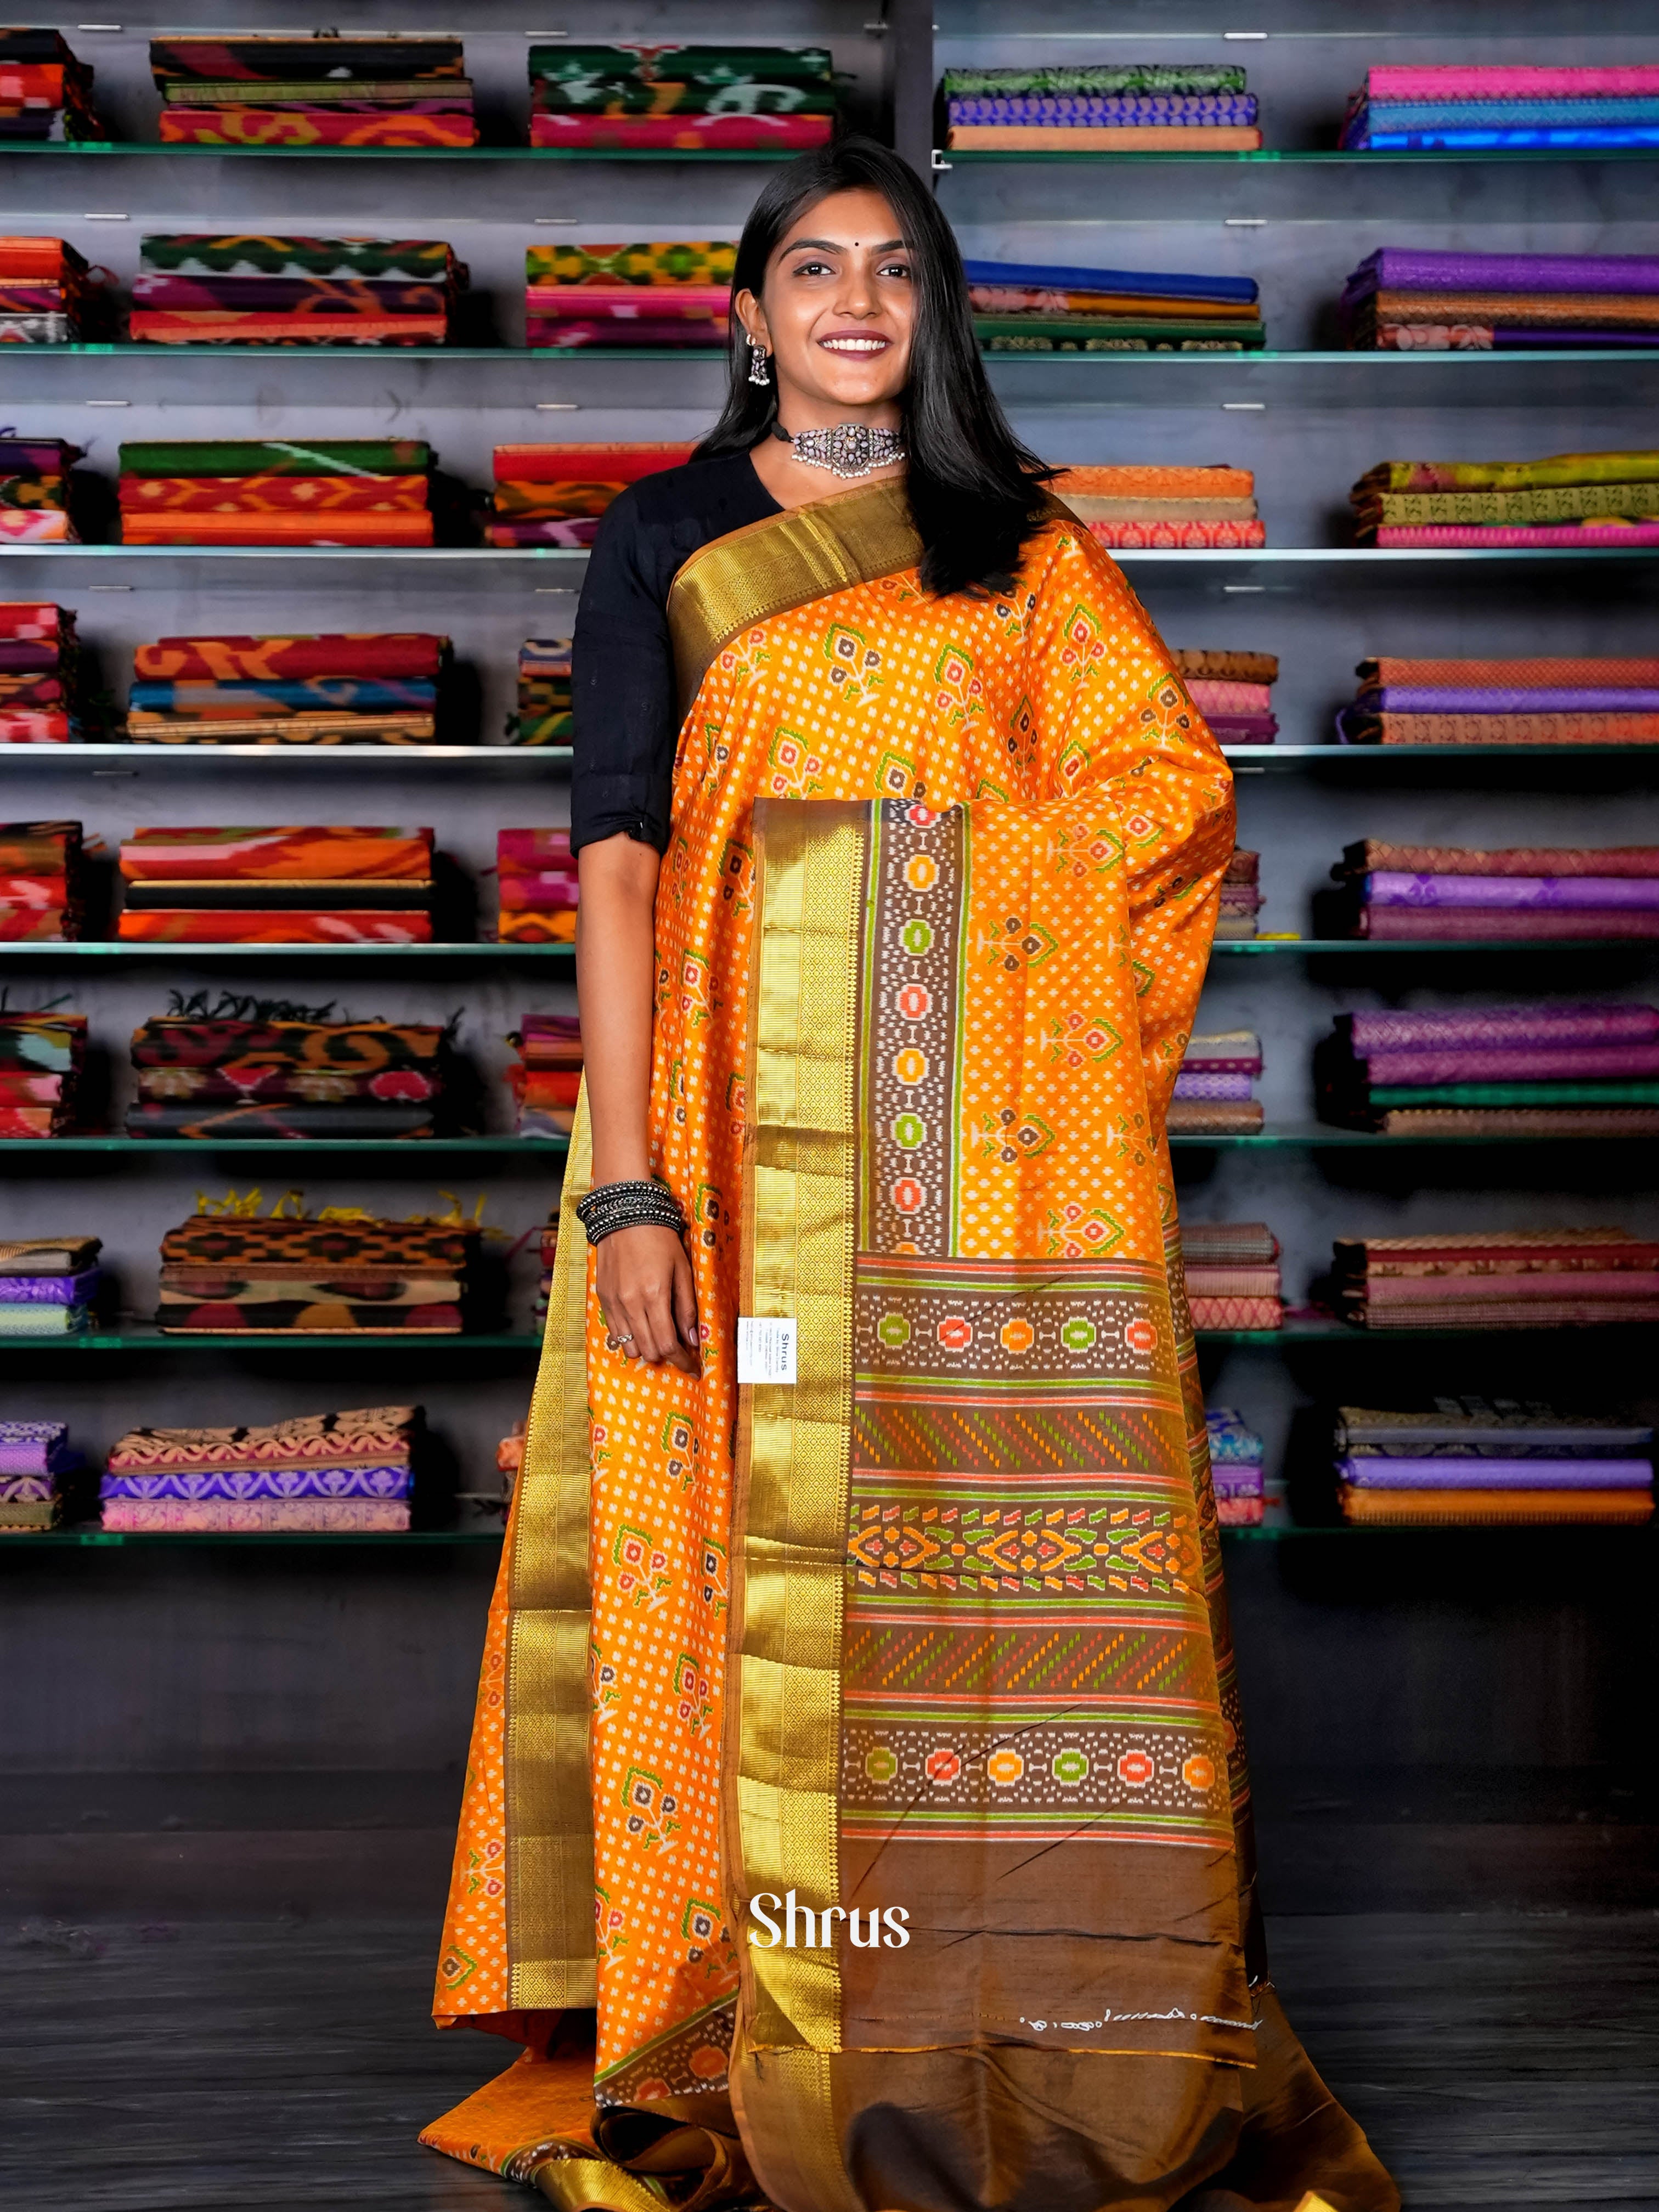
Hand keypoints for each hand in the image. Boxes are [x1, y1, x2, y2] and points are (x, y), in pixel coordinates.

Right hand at [596, 1222, 699, 1373]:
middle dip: (667, 1356)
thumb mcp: (683, 1270)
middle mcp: (631, 1304)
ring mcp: (614, 1303)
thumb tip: (692, 1339)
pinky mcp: (603, 1298)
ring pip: (629, 1347)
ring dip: (646, 1349)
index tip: (692, 1368)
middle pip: (648, 1351)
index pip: (667, 1344)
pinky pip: (615, 1333)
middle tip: (679, 1351)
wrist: (626, 1216)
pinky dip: (630, 1338)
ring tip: (658, 1337)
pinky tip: (641, 1327)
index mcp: (655, 1296)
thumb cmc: (660, 1240)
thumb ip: (686, 1307)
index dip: (682, 1361)